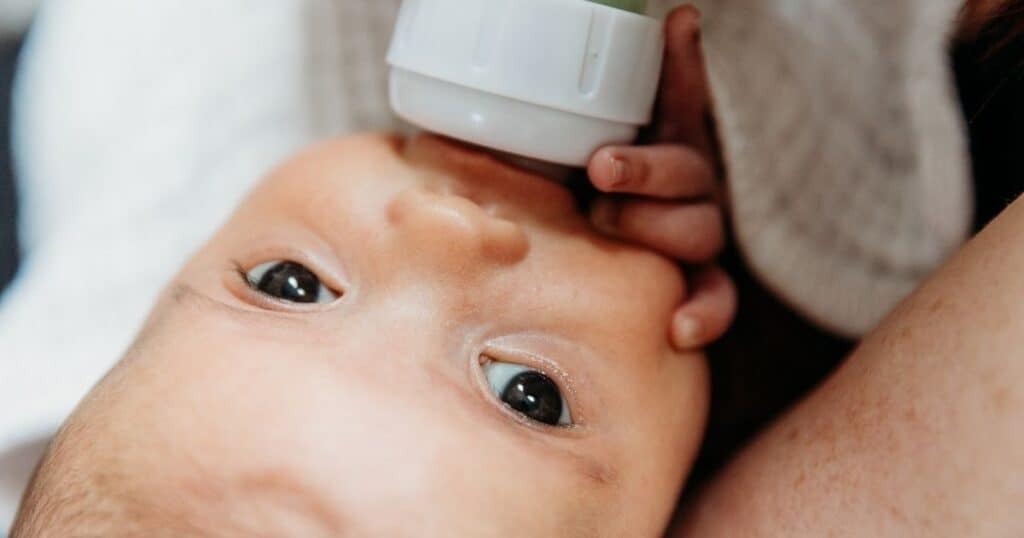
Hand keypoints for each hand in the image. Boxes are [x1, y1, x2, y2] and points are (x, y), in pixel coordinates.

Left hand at [587, 5, 734, 350]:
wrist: (598, 256)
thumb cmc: (597, 194)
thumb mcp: (599, 143)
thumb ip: (621, 95)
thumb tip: (678, 16)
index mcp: (669, 143)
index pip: (685, 98)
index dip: (683, 67)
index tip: (678, 27)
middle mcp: (694, 186)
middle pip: (689, 171)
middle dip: (645, 169)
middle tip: (600, 167)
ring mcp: (700, 235)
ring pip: (698, 231)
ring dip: (654, 227)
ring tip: (604, 223)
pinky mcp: (703, 282)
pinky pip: (717, 298)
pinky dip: (703, 312)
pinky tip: (678, 327)